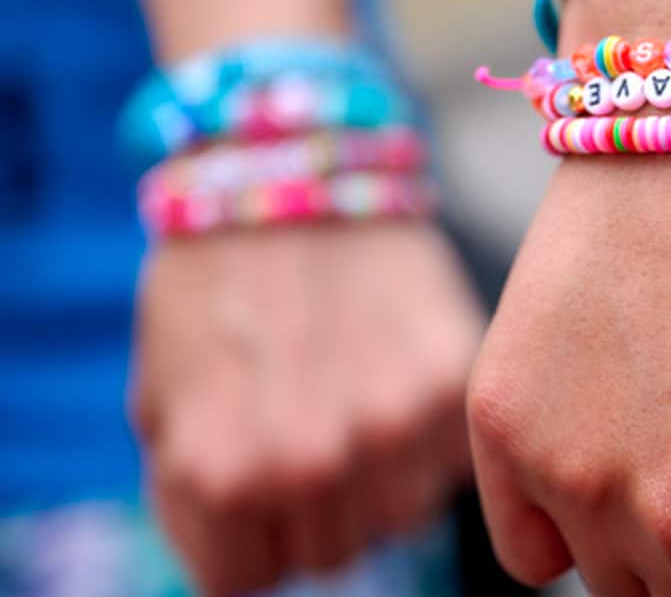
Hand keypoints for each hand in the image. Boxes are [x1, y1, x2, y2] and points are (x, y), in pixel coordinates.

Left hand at [133, 220, 481, 595]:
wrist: (289, 169)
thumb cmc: (213, 287)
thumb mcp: (162, 402)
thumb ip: (198, 501)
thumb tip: (257, 558)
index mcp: (225, 475)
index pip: (250, 579)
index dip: (250, 529)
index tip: (259, 475)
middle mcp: (314, 461)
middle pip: (334, 552)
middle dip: (316, 505)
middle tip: (310, 422)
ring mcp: (394, 422)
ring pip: (402, 513)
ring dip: (380, 473)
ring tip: (357, 393)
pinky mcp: (454, 377)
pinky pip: (450, 457)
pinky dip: (428, 430)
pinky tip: (397, 369)